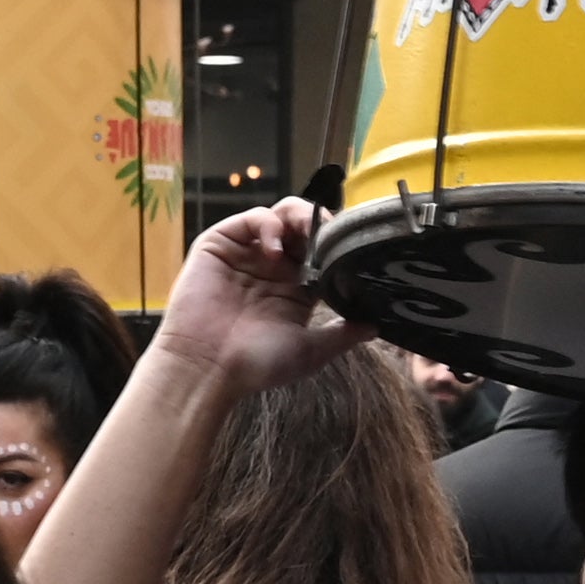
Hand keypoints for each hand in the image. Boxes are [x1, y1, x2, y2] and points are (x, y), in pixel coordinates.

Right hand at [160, 202, 358, 388]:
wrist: (208, 367)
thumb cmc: (256, 364)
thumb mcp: (310, 351)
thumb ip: (342, 335)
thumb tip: (377, 325)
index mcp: (295, 288)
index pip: (322, 252)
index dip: (337, 246)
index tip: (352, 249)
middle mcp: (272, 267)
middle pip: (304, 228)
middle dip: (321, 225)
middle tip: (333, 233)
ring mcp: (247, 253)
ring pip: (281, 216)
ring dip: (300, 217)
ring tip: (309, 232)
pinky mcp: (221, 243)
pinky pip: (252, 218)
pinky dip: (269, 225)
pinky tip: (276, 250)